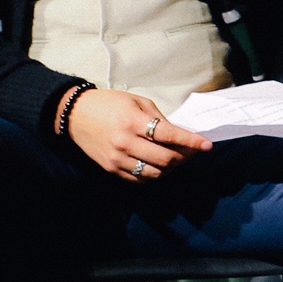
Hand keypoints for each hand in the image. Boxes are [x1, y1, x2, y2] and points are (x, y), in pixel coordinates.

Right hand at [69, 89, 213, 180]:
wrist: (75, 115)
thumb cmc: (109, 103)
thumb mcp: (137, 102)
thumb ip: (159, 119)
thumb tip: (180, 134)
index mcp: (134, 122)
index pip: (170, 135)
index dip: (192, 141)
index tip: (207, 145)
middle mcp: (126, 143)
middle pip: (165, 159)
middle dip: (184, 157)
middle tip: (191, 151)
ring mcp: (117, 159)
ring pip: (154, 173)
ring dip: (170, 168)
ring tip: (176, 158)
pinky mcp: (111, 169)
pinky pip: (139, 179)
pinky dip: (154, 175)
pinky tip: (159, 165)